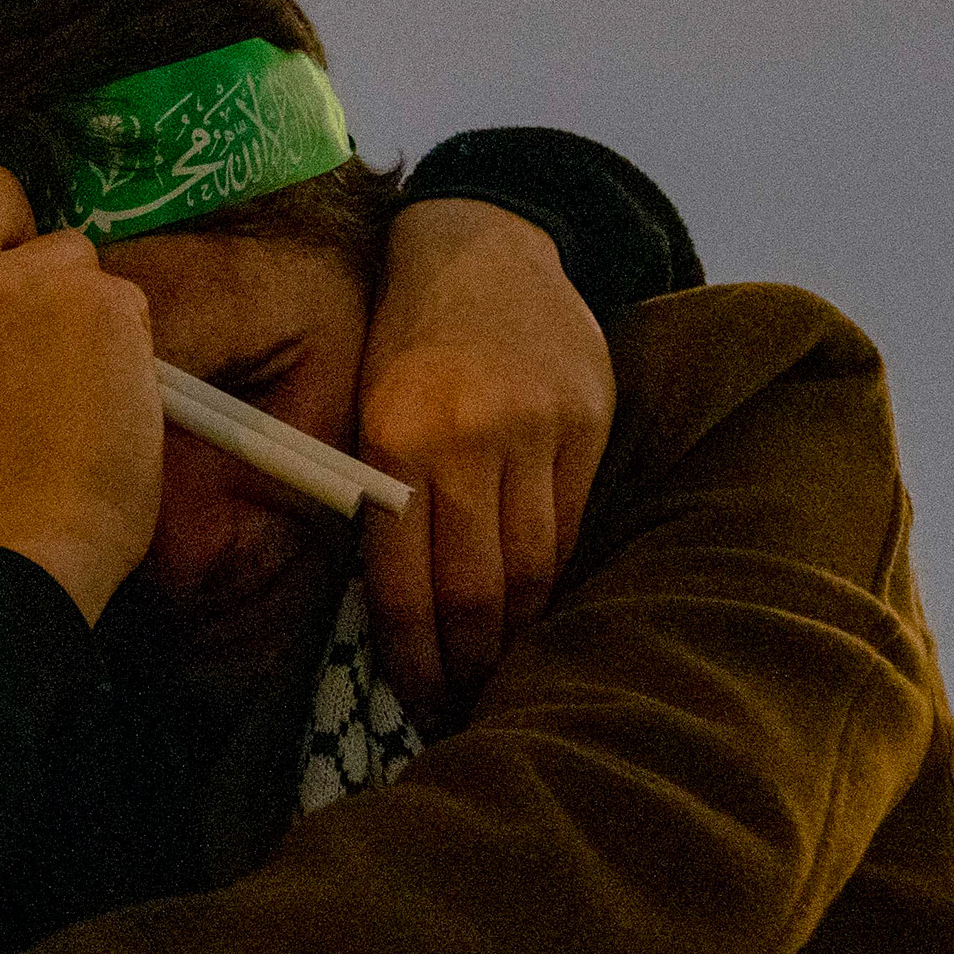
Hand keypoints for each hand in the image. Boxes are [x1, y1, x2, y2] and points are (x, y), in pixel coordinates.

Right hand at [0, 152, 159, 619]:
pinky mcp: (107, 299)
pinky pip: (116, 291)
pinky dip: (116, 331)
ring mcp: (34, 277)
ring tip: (65, 370)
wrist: (34, 537)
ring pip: (67, 243)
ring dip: (72, 291)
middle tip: (22, 301)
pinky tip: (102, 386)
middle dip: (12, 229)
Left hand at [355, 198, 612, 709]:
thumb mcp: (364, 410)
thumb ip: (376, 500)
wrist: (482, 244)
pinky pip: (573, 525)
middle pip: (478, 589)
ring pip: (536, 566)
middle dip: (470, 664)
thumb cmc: (402, 342)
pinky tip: (539, 609)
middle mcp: (469, 436)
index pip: (407, 584)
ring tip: (503, 674)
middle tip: (464, 709)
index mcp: (394, 439)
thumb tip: (393, 618)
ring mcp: (538, 427)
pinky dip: (555, 576)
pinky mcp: (589, 419)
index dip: (415, 658)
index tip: (418, 701)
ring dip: (518, 634)